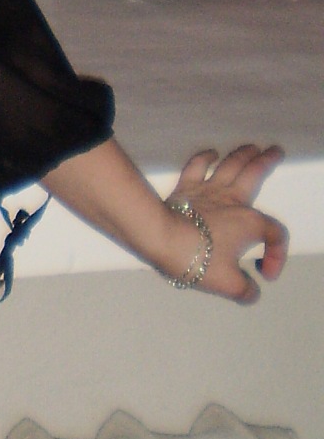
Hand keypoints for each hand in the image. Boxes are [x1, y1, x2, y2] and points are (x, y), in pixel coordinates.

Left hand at [165, 145, 288, 302]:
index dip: (277, 255)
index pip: (274, 235)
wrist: (161, 240)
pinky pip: (197, 166)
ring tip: (253, 146)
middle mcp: (232, 201)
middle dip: (267, 162)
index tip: (263, 273)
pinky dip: (205, 157)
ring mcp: (208, 190)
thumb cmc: (198, 260)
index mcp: (249, 223)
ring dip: (242, 154)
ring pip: (230, 165)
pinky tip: (211, 153)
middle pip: (254, 174)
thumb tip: (250, 292)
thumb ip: (245, 290)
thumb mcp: (228, 285)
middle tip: (275, 151)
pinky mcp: (186, 187)